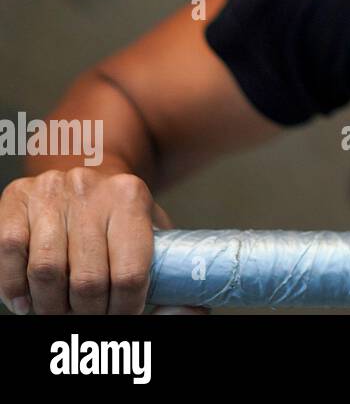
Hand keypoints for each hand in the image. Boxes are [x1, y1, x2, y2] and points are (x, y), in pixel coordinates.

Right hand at [0, 166, 206, 314]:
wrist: (85, 166)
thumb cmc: (119, 214)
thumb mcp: (152, 230)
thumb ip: (169, 268)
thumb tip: (196, 311)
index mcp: (131, 196)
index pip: (130, 272)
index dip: (125, 307)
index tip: (123, 316)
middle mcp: (90, 188)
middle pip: (87, 279)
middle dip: (89, 312)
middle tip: (90, 319)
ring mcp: (50, 191)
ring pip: (46, 270)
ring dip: (50, 306)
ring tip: (59, 313)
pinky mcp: (16, 197)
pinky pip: (10, 252)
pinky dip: (14, 287)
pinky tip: (26, 302)